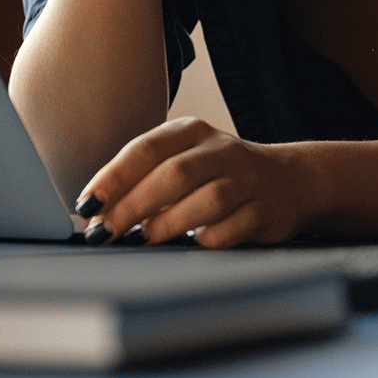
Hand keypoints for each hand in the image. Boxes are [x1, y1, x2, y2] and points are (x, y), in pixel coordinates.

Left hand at [75, 117, 317, 249]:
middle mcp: (220, 150)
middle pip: (172, 174)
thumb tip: (95, 215)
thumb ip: (145, 181)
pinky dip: (210, 238)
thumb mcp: (184, 162)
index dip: (113, 178)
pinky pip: (235, 226)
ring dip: (169, 222)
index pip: (145, 149)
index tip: (86, 205)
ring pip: (206, 199)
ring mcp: (247, 178)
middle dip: (133, 205)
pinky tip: (192, 245)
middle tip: (105, 231)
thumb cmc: (219, 175)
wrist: (291, 180)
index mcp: (191, 132)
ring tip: (142, 240)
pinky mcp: (267, 210)